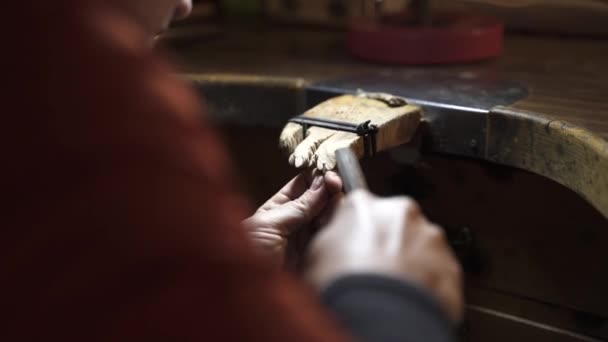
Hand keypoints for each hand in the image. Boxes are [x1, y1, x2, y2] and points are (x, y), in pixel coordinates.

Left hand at [242, 169, 342, 265]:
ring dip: (335, 210)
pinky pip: (332, 237)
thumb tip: (323, 181)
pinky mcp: (317, 256)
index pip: (304, 183)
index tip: (331, 175)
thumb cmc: (248, 251)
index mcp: (279, 207)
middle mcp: (296, 220)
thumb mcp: (271, 223)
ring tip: (333, 213)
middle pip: (321, 198)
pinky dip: (339, 229)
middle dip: (330, 192)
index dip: (318, 176)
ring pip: (330, 216)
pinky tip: (339, 226)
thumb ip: (300, 205)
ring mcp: (308, 238)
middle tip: (336, 191)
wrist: (247, 294)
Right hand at [305, 190, 462, 322]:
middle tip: (373, 271)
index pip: (359, 209)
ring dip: (409, 262)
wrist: (380, 316)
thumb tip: (333, 242)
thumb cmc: (343, 285)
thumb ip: (330, 238)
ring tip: (392, 289)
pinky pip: (437, 271)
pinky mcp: (450, 264)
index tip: (352, 248)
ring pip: (418, 246)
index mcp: (364, 205)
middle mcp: (401, 212)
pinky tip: (409, 298)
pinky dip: (426, 282)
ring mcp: (430, 237)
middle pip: (393, 224)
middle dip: (386, 244)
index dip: (355, 231)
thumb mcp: (315, 255)